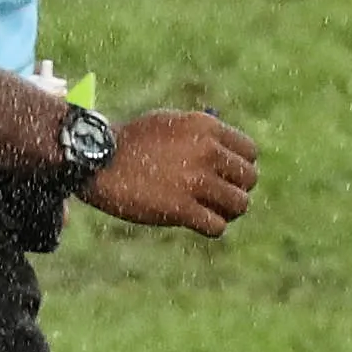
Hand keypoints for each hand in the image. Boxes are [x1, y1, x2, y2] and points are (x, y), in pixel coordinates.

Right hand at [84, 109, 256, 238]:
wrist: (101, 161)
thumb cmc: (134, 142)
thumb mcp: (171, 123)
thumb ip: (202, 136)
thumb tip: (229, 155)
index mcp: (206, 127)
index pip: (250, 152)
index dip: (241, 166)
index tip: (227, 174)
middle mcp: (206, 152)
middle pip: (249, 179)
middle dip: (237, 189)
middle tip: (219, 195)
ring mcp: (195, 181)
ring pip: (239, 205)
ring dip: (227, 211)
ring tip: (210, 210)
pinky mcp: (182, 209)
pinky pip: (217, 226)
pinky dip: (211, 227)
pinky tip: (196, 221)